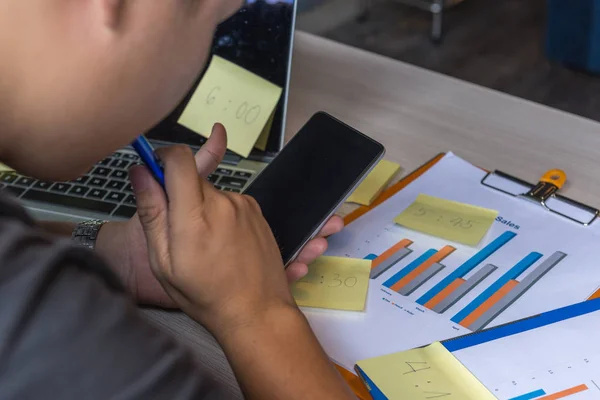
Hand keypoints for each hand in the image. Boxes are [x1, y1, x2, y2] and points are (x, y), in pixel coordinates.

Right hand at [113, 124, 342, 306]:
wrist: (257, 311)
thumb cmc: (206, 295)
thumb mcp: (164, 262)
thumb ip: (152, 212)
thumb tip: (141, 172)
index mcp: (196, 215)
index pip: (179, 159)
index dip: (163, 158)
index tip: (155, 171)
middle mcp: (223, 202)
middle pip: (192, 177)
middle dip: (179, 195)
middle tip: (179, 230)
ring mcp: (244, 204)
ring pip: (210, 192)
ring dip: (202, 207)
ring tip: (206, 244)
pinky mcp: (257, 210)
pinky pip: (229, 202)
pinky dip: (221, 215)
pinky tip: (223, 244)